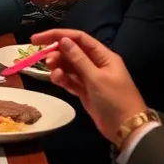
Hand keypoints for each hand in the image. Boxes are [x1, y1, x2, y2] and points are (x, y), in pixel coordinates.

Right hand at [31, 29, 146, 146]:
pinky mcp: (85, 91)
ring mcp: (90, 78)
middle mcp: (96, 63)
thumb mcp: (96, 78)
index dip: (58, 35)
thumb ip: (78, 59)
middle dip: (57, 52)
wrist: (126, 128)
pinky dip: (62, 79)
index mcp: (103, 55)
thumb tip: (63, 40)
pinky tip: (56, 79)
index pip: (78, 38)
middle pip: (72, 52)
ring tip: (51, 70)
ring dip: (58, 66)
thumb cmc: (115, 99)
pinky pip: (70, 80)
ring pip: (69, 67)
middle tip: (44, 59)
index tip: (37, 39)